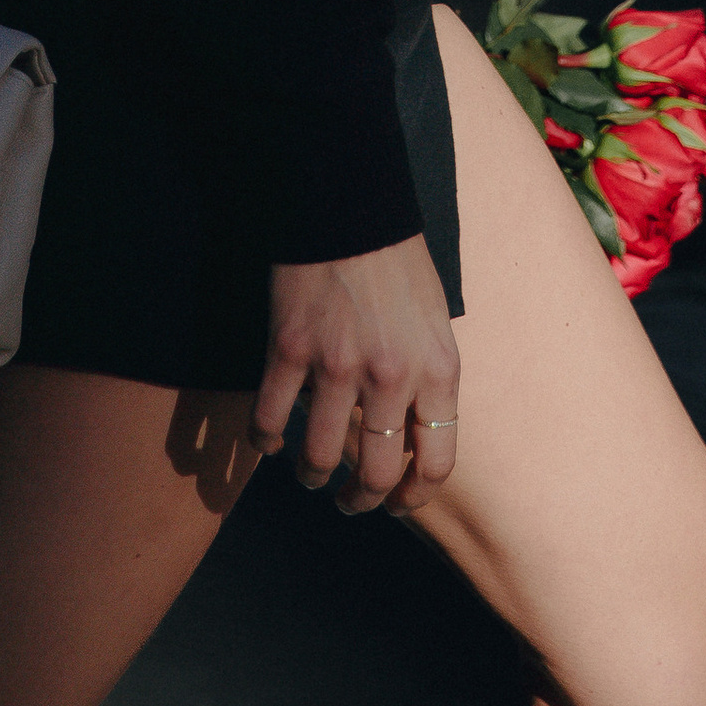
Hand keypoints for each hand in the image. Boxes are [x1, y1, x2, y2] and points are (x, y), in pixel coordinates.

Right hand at [253, 238, 460, 516]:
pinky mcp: (290, 350)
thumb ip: (427, 376)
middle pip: (377, 474)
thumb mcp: (434, 321)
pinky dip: (267, 440)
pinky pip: (273, 419)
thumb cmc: (396, 259)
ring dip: (312, 476)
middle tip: (348, 501)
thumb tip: (412, 431)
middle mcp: (392, 376)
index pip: (436, 462)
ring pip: (320, 457)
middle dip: (360, 500)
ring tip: (309, 474)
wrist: (347, 203)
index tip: (395, 502)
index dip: (412, 497)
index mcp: (438, 369)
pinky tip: (270, 441)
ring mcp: (338, 366)